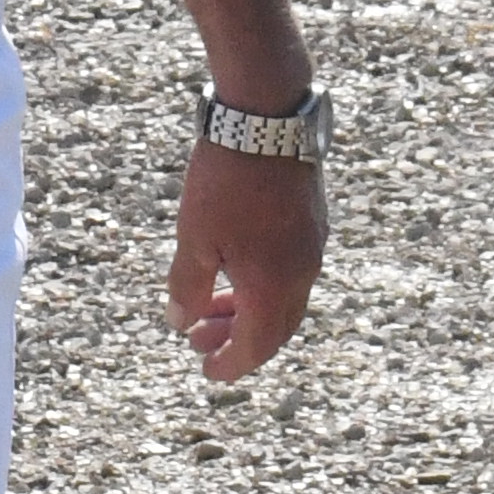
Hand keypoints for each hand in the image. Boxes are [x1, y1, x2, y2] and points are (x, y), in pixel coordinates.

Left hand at [169, 141, 326, 383]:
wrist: (266, 122)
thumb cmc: (225, 181)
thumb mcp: (194, 238)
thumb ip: (188, 286)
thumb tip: (180, 322)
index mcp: (274, 286)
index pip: (257, 345)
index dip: (232, 364)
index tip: (208, 372)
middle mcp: (302, 274)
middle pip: (274, 328)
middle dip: (237, 341)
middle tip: (199, 342)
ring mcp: (312, 248)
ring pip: (284, 299)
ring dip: (247, 311)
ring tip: (208, 308)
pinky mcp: (312, 224)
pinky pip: (291, 272)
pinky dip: (262, 285)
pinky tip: (233, 271)